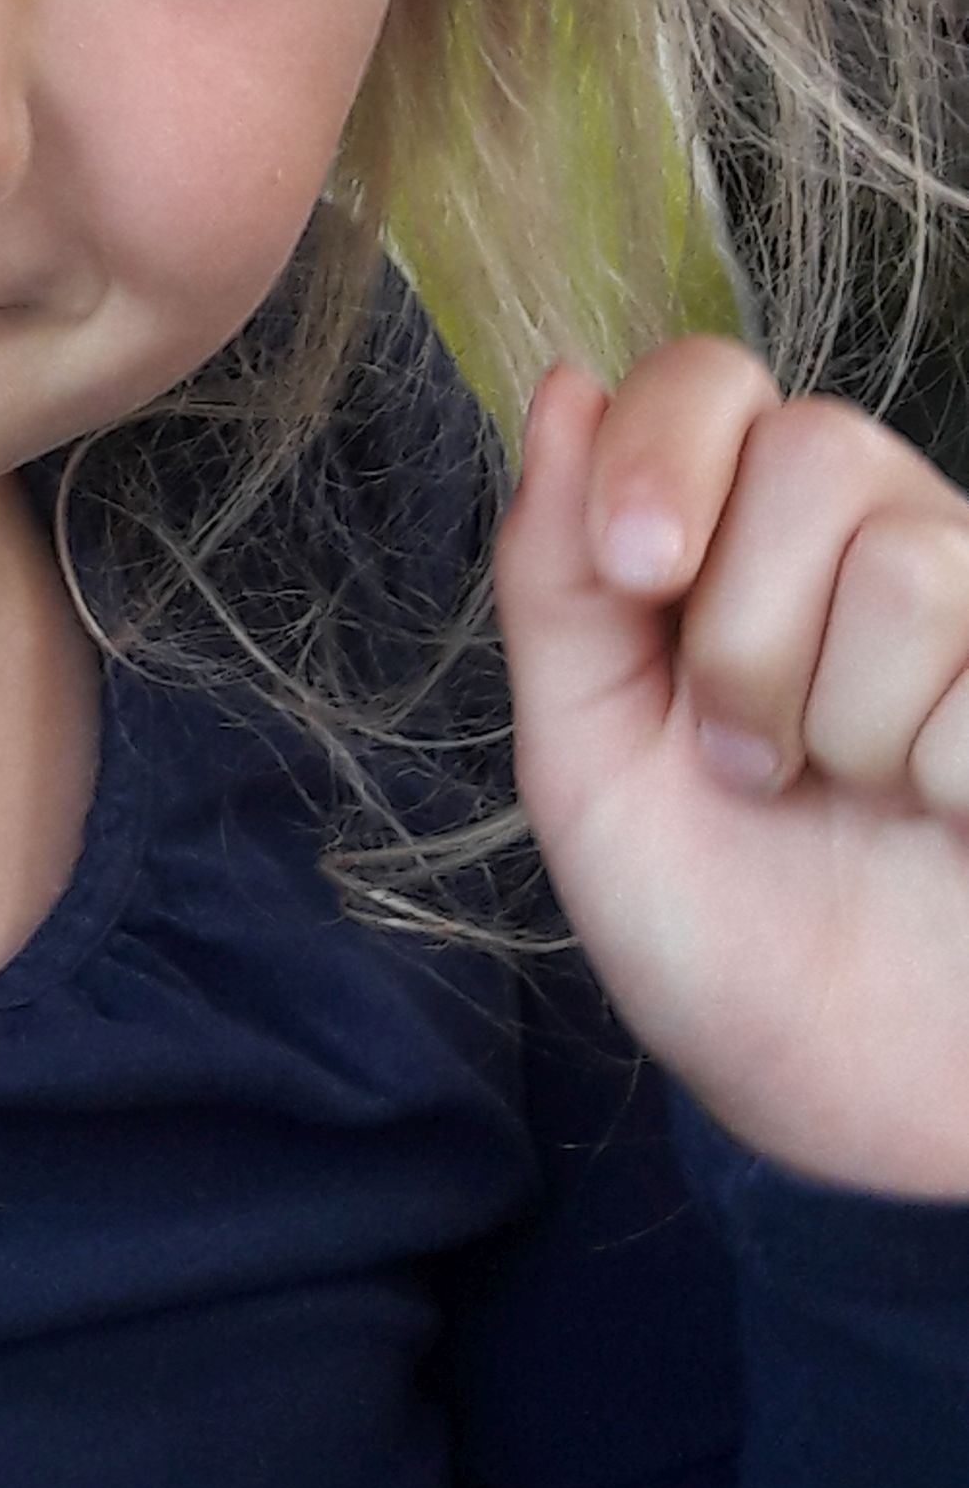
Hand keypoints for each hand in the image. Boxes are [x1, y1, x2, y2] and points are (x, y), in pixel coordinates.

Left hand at [495, 341, 968, 1197]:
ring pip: (906, 560)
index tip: (639, 574)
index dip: (664, 449)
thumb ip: (557, 583)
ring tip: (848, 803)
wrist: (865, 1107)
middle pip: (811, 451)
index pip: (710, 380)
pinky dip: (945, 774)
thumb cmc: (729, 940)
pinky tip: (947, 822)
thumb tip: (557, 387)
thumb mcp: (589, 767)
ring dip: (846, 724)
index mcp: (738, 539)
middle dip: (746, 636)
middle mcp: (876, 536)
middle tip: (751, 763)